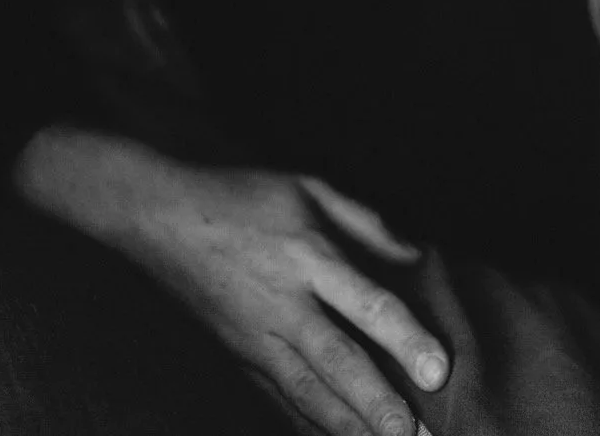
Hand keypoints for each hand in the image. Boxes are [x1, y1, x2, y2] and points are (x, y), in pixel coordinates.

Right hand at [139, 164, 448, 435]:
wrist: (161, 220)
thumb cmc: (243, 197)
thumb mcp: (309, 187)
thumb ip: (366, 222)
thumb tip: (417, 254)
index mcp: (309, 255)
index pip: (366, 304)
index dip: (405, 339)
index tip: (438, 371)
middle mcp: (285, 304)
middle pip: (338, 362)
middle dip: (377, 404)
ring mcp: (257, 338)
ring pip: (308, 393)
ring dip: (348, 426)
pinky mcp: (239, 358)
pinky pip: (278, 400)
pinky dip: (307, 425)